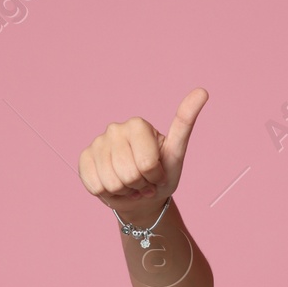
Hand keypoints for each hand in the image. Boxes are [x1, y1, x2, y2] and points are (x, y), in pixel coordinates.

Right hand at [80, 88, 207, 218]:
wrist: (140, 195)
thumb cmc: (160, 175)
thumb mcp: (176, 153)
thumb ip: (185, 123)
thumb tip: (203, 90)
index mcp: (138, 124)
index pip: (147, 163)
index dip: (154, 176)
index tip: (157, 173)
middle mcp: (115, 128)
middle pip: (129, 174)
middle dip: (139, 185)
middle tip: (142, 181)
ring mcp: (97, 143)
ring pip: (112, 182)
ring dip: (124, 191)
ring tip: (130, 184)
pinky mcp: (84, 158)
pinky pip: (95, 186)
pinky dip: (107, 194)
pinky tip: (113, 186)